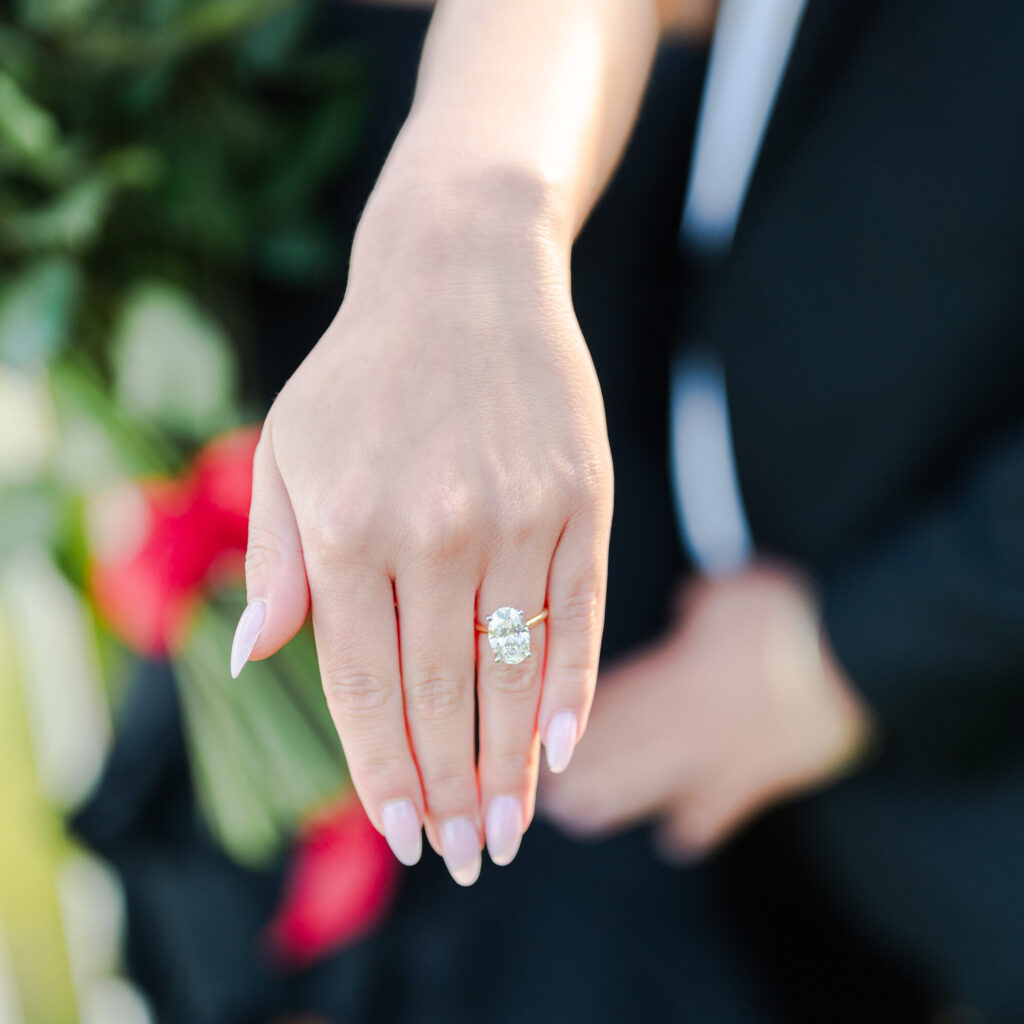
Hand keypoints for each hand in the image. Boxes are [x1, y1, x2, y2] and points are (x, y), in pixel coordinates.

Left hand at [232, 175, 612, 883]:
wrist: (463, 276)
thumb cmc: (365, 375)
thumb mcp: (288, 450)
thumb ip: (276, 563)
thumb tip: (252, 660)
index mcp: (347, 528)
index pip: (360, 684)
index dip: (378, 769)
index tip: (397, 833)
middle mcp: (433, 532)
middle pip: (440, 694)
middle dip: (447, 789)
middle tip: (460, 855)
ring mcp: (517, 516)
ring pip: (512, 671)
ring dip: (509, 763)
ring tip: (507, 829)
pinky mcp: (582, 499)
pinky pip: (579, 616)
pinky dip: (572, 690)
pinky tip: (562, 749)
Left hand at [540, 563, 872, 858]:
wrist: (849, 663)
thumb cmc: (786, 618)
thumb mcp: (731, 591)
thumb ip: (700, 603)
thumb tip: (692, 598)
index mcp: (672, 675)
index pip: (610, 704)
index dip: (573, 722)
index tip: (541, 733)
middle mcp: (684, 722)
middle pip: (617, 753)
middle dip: (576, 771)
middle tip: (540, 789)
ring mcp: (717, 757)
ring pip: (651, 786)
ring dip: (612, 801)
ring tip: (576, 817)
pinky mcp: (756, 779)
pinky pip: (718, 811)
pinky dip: (696, 826)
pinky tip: (676, 841)